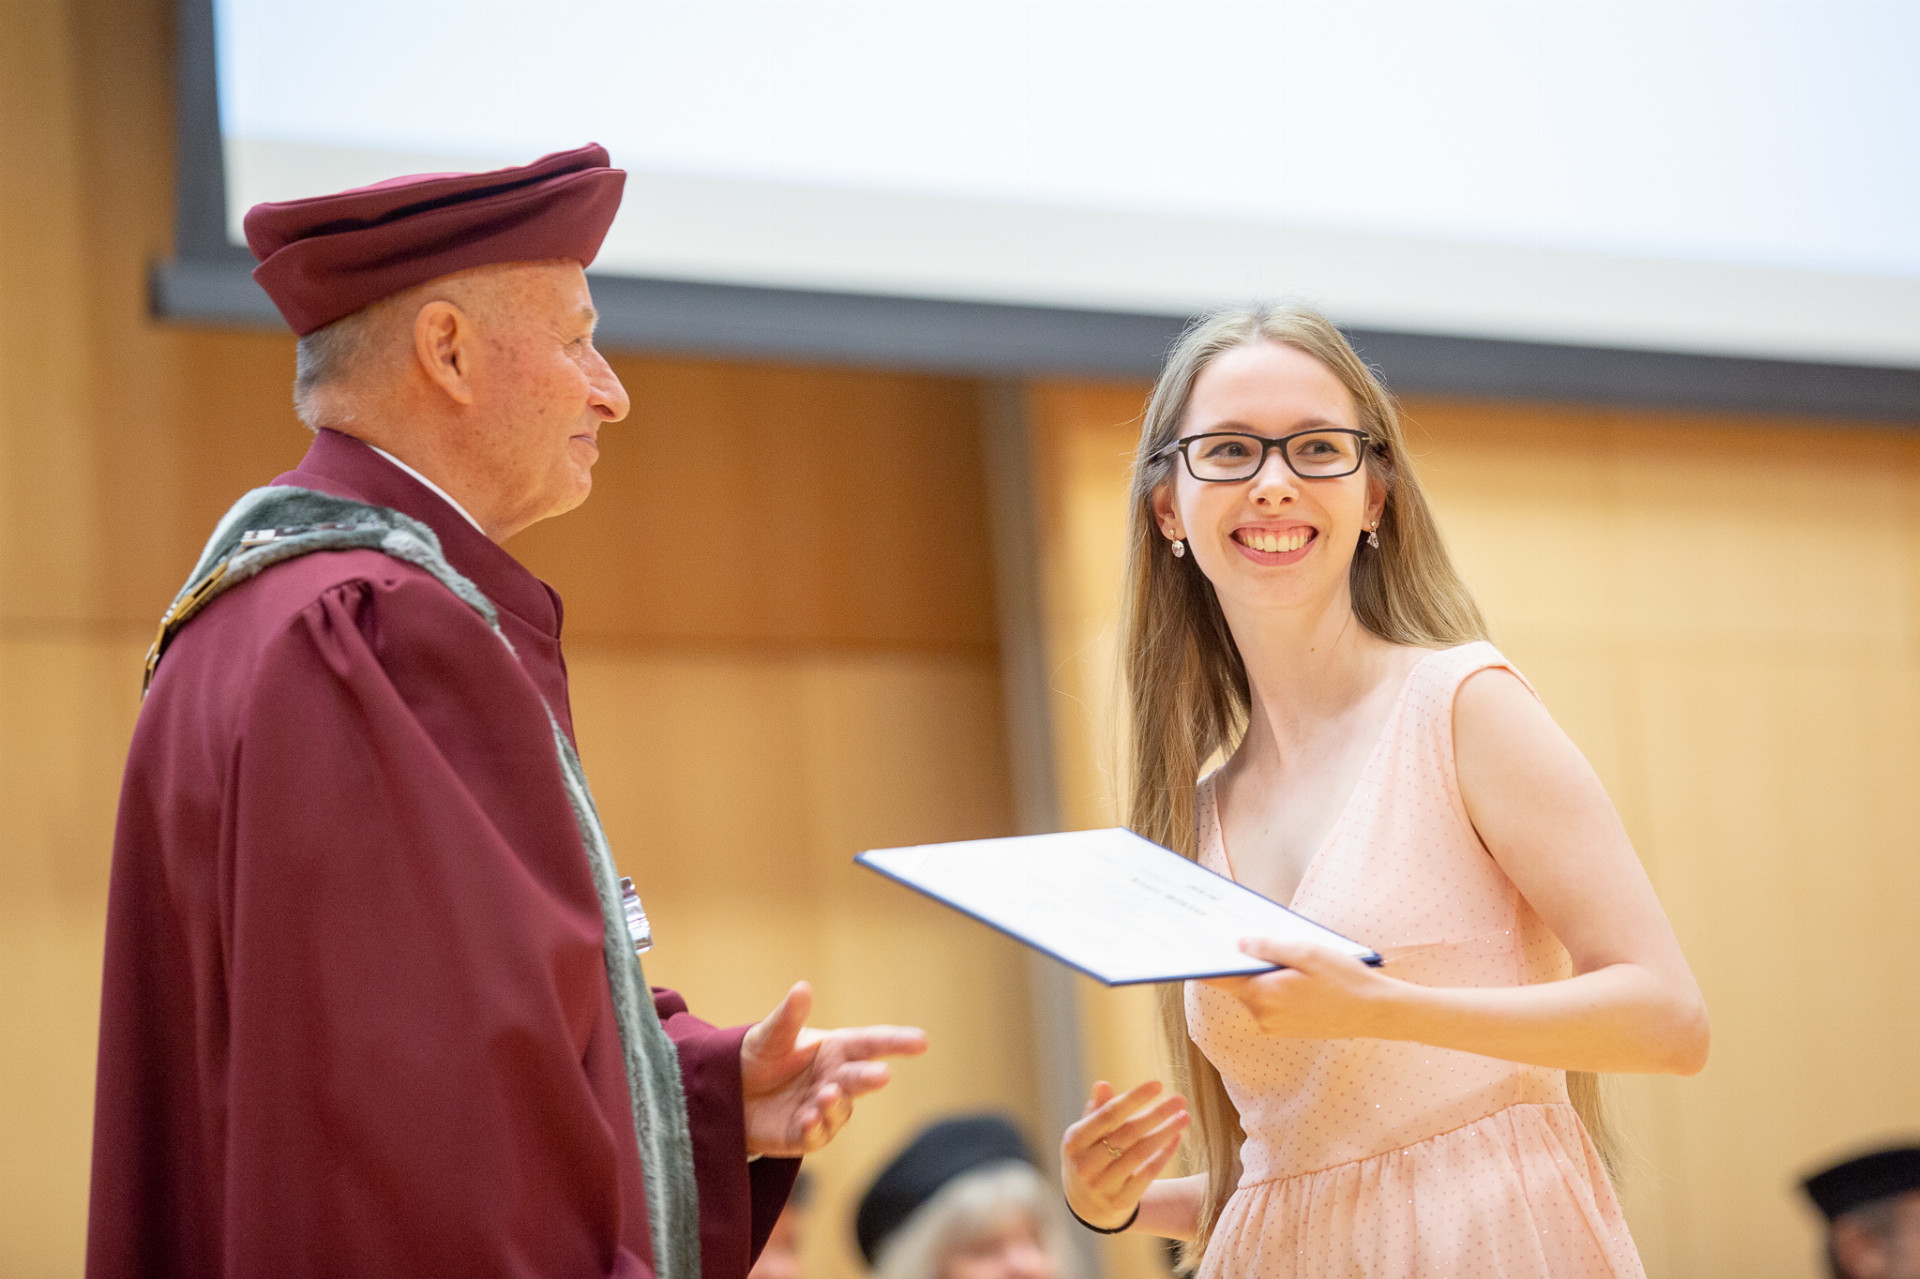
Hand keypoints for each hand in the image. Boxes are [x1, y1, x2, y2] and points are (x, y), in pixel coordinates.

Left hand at [739, 981, 927, 1157]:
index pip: (871, 1044)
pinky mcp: (805, 1135)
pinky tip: (807, 1119)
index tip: (923, 1041)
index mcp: (835, 1049)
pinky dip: (814, 1128)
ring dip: (835, 1104)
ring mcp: (824, 1109)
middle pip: (860, 1078)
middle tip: (882, 1076)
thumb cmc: (757, 1057)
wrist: (730, 1094)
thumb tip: (802, 987)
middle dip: (871, 1078)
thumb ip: (788, 1018)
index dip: (897, 1041)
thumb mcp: (769, 1035)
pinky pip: (816, 1134)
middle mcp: (836, 1079)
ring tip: (825, 1095)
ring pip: (839, 1109)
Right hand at [1061, 1080, 1188, 1230]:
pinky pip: (1148, 1174)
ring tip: (1184, 1117)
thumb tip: (1103, 1084)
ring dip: (1166, 1132)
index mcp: (1074, 1141)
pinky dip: (1164, 1154)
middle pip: (1128, 1132)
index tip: (1158, 1084)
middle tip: (1180, 1099)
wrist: (1086, 1206)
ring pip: (1141, 1153)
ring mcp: (1102, 1186)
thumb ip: (1096, 1110)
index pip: (1109, 1114)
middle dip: (1157, 1113)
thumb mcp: (1085, 1135)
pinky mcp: (1120, 1202)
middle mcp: (1085, 1165)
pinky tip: (1176, 1138)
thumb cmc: (1089, 1157)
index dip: (1134, 1098)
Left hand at [1200, 937, 1401, 1038]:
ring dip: (1262, 975)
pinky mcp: (1285, 1029)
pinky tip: (1295, 976)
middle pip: (1238, 984)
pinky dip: (1274, 988)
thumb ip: (1269, 946)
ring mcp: (1274, 1025)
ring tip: (1285, 957)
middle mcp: (1263, 1015)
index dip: (1205, 961)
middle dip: (1242, 962)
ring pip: (1255, 993)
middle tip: (1246, 937)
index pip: (1219, 978)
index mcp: (1264, 994)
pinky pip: (1269, 1003)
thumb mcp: (1307, 951)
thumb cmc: (1345, 979)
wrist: (1376, 1012)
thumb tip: (1239, 943)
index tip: (1192, 946)